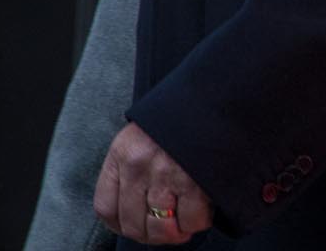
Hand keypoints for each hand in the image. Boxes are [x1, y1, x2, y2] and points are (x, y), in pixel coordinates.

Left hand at [94, 123, 213, 244]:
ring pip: (162, 228)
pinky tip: (205, 209)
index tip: (136, 226)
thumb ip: (136, 162)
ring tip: (186, 223)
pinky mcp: (196, 181)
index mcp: (123, 152)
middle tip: (168, 229)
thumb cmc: (185, 112)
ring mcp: (167, 175)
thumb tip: (138, 203)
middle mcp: (139, 166)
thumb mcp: (148, 130)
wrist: (219, 92)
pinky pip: (192, 220)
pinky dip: (199, 222)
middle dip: (152, 234)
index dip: (121, 225)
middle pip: (133, 224)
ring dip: (175, 232)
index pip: (106, 208)